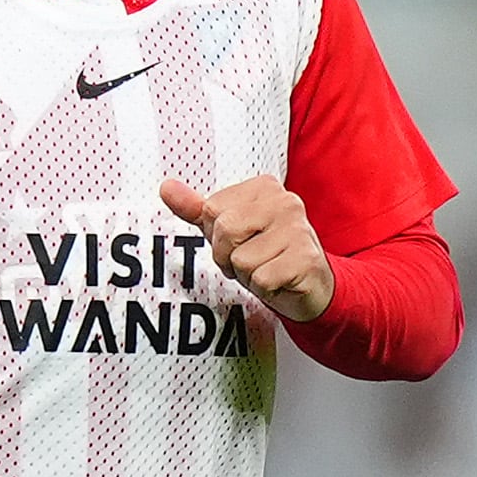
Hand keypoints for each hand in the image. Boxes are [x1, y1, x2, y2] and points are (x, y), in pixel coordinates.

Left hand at [161, 174, 332, 325]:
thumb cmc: (267, 253)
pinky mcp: (306, 259)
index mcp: (264, 187)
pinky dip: (264, 288)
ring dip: (248, 275)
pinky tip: (279, 281)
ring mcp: (298, 229)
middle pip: (225, 231)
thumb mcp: (229, 229)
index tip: (240, 242)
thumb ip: (197, 209)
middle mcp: (285, 201)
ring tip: (267, 269)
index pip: (212, 209)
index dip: (217, 236)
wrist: (310, 284)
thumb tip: (166, 187)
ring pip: (241, 259)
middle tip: (250, 260)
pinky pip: (260, 279)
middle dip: (228, 257)